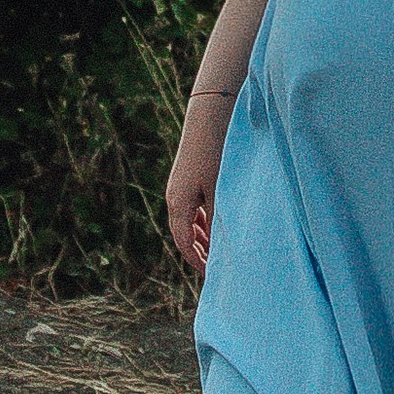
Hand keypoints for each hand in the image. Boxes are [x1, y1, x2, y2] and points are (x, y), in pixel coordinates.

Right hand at [165, 93, 232, 274]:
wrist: (208, 118)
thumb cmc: (215, 153)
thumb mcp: (219, 191)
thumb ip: (217, 220)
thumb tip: (218, 246)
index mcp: (179, 204)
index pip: (184, 243)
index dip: (197, 261)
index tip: (212, 275)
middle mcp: (175, 198)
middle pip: (183, 235)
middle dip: (197, 253)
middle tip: (215, 270)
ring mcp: (179, 188)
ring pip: (187, 222)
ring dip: (200, 239)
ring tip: (218, 253)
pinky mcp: (187, 179)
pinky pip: (192, 209)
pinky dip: (202, 223)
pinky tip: (216, 227)